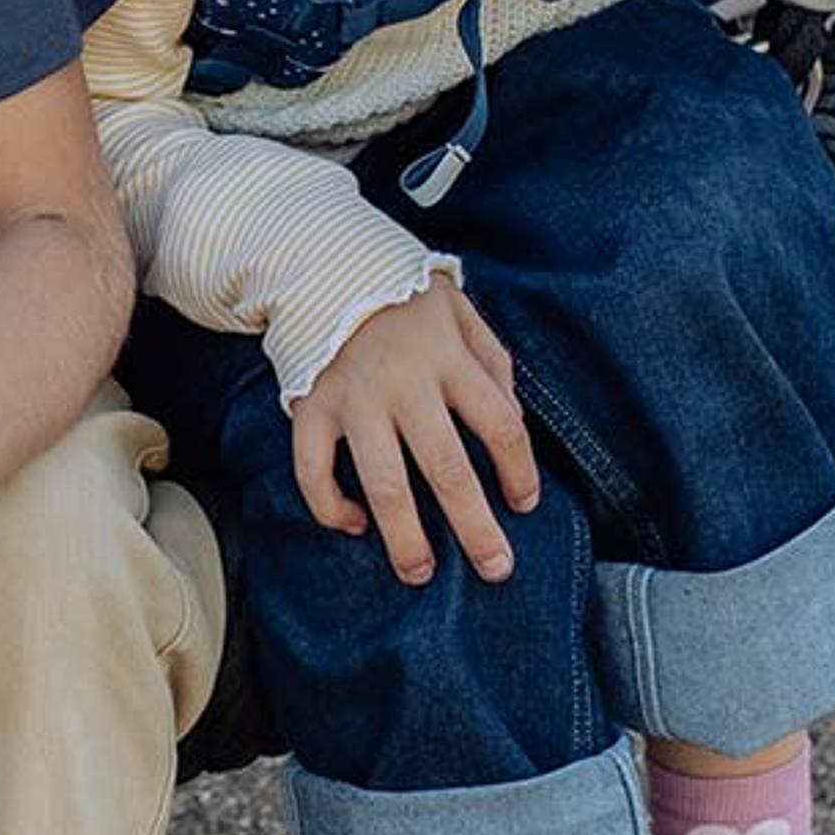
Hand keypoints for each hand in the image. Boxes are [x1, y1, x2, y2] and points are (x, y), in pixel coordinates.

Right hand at [288, 272, 538, 586]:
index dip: (519, 471)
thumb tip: (510, 419)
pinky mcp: (310, 407)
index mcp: (449, 358)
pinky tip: (353, 525)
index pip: (502, 425)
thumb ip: (491, 360)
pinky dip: (330, 505)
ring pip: (382, 483)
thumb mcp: (461, 309)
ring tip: (421, 572)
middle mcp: (404, 384)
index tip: (524, 504)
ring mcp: (353, 399)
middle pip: (447, 468)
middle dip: (475, 526)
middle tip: (495, 568)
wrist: (320, 262)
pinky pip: (313, 469)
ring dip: (404, 536)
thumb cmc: (400, 293)